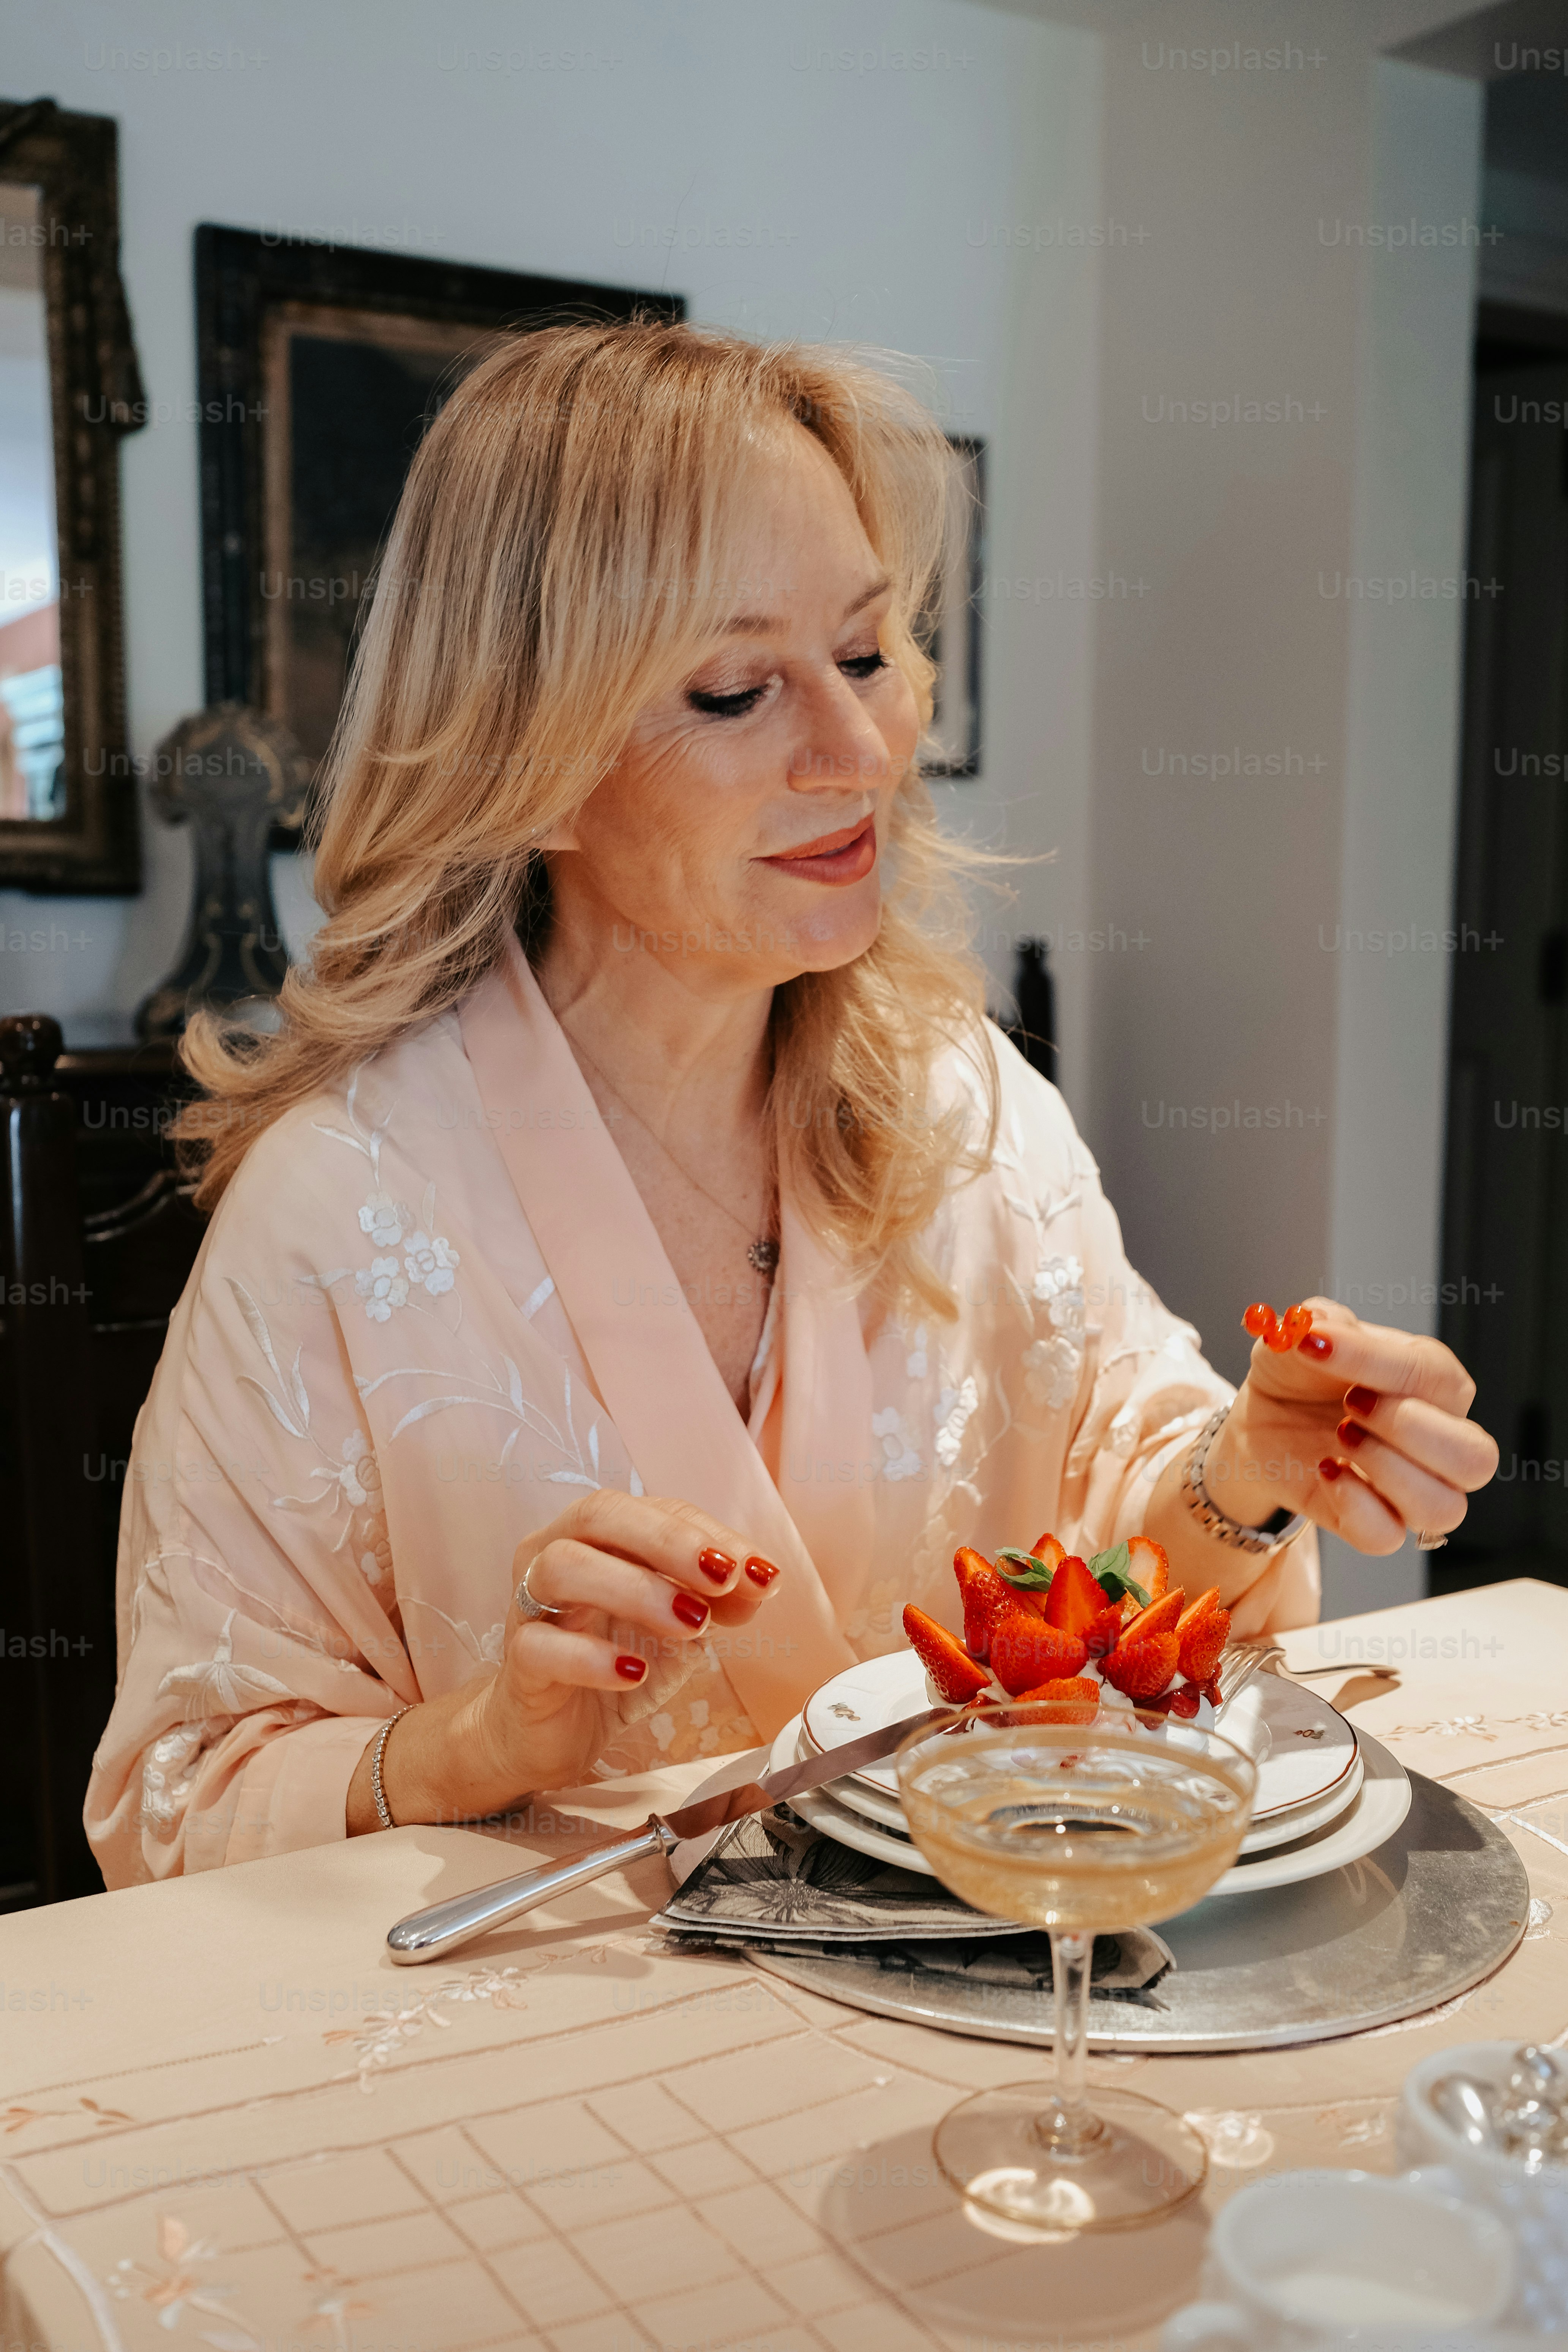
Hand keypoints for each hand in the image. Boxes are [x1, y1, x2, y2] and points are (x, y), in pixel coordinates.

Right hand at [348, 1491, 780, 1831]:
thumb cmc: (613, 1657)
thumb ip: (717, 1598)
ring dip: (636, 1590)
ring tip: (692, 1626)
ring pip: (563, 1567)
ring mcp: (529, 1605)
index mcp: (596, 1534)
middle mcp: (553, 1552)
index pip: (654, 1509)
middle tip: (723, 1577)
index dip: (710, 1534)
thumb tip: (762, 1579)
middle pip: (598, 1515)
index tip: (762, 1572)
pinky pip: (541, 1645)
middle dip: (669, 1540)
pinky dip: (592, 1657)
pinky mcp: (518, 1662)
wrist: (553, 1730)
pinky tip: (635, 1673)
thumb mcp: (678, 1626)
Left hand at [1209, 1296, 1498, 1553]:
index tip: (1317, 1344)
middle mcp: (1440, 1441)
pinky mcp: (1374, 1524)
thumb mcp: (1303, 1336)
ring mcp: (1412, 1490)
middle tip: (1351, 1404)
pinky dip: (1354, 1505)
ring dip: (1387, 1470)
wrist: (1263, 1418)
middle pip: (1476, 1458)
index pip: (1436, 1377)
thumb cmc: (1301, 1374)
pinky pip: (1387, 1536)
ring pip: (1444, 1507)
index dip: (1376, 1362)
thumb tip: (1320, 1326)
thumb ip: (1319, 1323)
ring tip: (1340, 1436)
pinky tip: (1325, 1470)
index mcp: (1435, 1383)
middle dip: (1407, 1427)